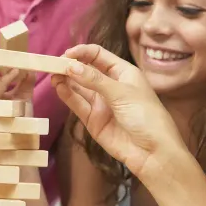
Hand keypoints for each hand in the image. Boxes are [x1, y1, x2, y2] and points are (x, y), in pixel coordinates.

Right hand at [51, 44, 187, 177]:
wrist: (153, 153)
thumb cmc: (146, 116)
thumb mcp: (122, 93)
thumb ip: (95, 80)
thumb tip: (71, 66)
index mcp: (123, 73)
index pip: (98, 55)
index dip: (82, 52)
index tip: (66, 55)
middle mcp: (110, 85)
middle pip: (86, 70)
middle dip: (70, 66)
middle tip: (53, 65)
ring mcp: (101, 103)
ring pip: (79, 87)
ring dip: (66, 80)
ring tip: (52, 75)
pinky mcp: (93, 120)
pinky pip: (78, 104)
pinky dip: (67, 95)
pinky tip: (58, 87)